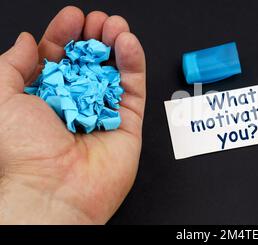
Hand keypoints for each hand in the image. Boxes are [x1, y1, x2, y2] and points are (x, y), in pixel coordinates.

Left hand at [0, 6, 144, 223]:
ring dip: (117, 44)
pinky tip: (128, 44)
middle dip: (94, 37)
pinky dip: (134, 63)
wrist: (53, 190)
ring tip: (115, 26)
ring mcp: (104, 111)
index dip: (66, 35)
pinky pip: (134, 87)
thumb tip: (28, 42)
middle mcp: (76, 103)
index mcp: (46, 97)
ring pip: (115, 70)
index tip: (73, 18)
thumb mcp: (1, 97)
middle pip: (90, 61)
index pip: (60, 57)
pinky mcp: (128, 121)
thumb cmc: (23, 151)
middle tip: (98, 22)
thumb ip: (12, 63)